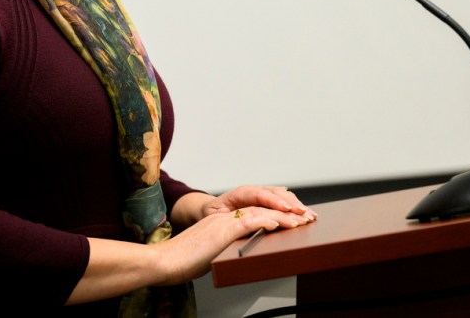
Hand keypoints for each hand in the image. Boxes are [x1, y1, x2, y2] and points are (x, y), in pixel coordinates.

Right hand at [153, 200, 312, 285]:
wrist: (164, 261)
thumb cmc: (181, 262)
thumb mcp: (208, 253)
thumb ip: (222, 249)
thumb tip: (234, 258)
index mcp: (220, 222)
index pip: (253, 211)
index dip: (275, 213)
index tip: (293, 219)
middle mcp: (223, 217)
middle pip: (260, 208)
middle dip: (285, 212)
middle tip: (305, 216)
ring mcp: (223, 222)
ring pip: (258, 212)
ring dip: (282, 215)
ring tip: (300, 220)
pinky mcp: (222, 231)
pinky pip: (248, 222)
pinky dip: (266, 221)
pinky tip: (278, 223)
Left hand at [203, 185, 317, 221]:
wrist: (208, 211)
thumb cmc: (211, 217)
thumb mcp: (214, 218)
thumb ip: (228, 218)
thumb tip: (244, 222)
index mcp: (237, 194)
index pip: (257, 194)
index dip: (273, 201)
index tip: (286, 209)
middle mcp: (250, 192)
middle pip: (274, 193)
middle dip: (291, 204)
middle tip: (305, 215)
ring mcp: (259, 195)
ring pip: (280, 196)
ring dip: (296, 205)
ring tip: (310, 215)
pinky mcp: (265, 202)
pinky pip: (281, 200)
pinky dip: (293, 206)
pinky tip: (304, 211)